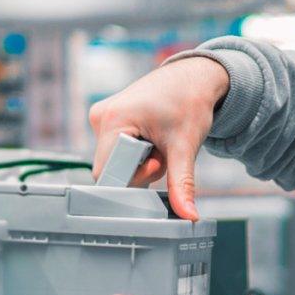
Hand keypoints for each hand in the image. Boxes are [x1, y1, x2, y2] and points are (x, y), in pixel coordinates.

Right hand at [88, 56, 229, 219]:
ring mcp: (103, 118)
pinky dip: (140, 153)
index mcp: (111, 120)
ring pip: (118, 162)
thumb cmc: (189, 103)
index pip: (107, 173)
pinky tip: (154, 138)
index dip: (134, 179)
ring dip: (143, 162)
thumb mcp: (185, 146)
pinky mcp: (110, 121)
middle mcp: (100, 118)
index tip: (158, 164)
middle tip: (164, 151)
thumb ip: (182, 183)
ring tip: (161, 141)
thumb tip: (188, 215)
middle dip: (142, 170)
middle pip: (113, 169)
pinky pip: (120, 151)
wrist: (194, 78)